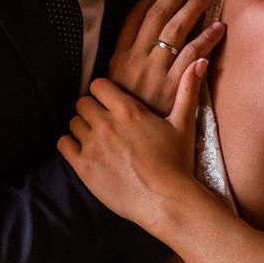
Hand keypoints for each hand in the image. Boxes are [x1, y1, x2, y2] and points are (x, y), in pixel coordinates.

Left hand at [58, 59, 207, 227]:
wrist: (166, 201)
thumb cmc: (177, 162)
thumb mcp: (184, 124)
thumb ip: (188, 90)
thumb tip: (200, 61)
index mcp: (128, 111)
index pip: (98, 85)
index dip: (103, 91)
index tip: (111, 101)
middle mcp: (106, 124)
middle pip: (83, 103)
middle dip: (92, 108)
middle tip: (104, 120)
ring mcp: (92, 146)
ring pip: (73, 122)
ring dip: (82, 126)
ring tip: (97, 137)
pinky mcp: (83, 167)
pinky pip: (64, 144)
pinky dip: (71, 144)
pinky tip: (85, 150)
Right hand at [110, 0, 224, 115]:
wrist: (135, 147)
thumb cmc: (131, 116)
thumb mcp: (117, 88)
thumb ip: (128, 63)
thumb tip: (147, 38)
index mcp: (119, 59)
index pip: (133, 19)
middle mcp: (135, 62)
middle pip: (157, 17)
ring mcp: (155, 73)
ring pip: (176, 30)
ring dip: (193, 9)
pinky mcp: (174, 86)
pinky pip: (194, 53)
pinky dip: (207, 38)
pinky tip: (218, 28)